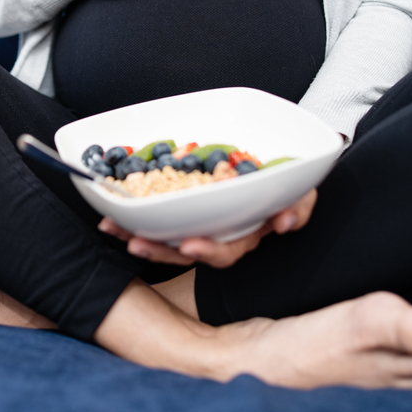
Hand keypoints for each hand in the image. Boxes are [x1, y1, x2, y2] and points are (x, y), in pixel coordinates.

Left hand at [98, 188, 317, 268]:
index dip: (209, 251)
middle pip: (184, 249)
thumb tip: (286, 219)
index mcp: (245, 232)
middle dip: (160, 249)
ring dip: (138, 234)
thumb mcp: (301, 191)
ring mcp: (199, 222)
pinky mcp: (179, 206)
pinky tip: (110, 216)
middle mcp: (218, 233)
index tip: (189, 246)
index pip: (228, 250)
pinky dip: (131, 216)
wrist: (275, 159)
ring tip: (115, 229)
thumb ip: (299, 204)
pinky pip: (152, 216)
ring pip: (165, 236)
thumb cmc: (286, 179)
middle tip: (137, 243)